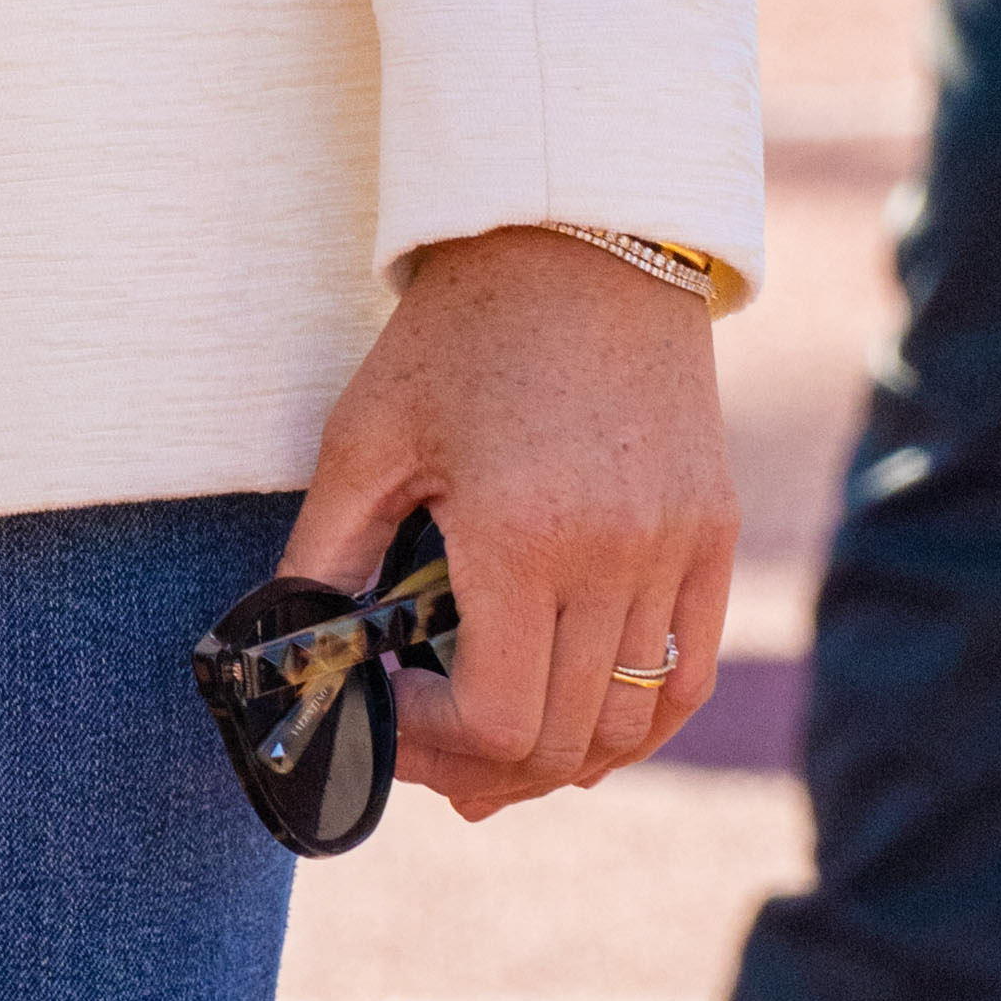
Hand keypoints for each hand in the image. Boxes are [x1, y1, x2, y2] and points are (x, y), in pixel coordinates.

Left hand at [287, 228, 734, 815]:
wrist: (580, 233)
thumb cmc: (460, 330)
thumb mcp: (366, 434)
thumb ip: (325, 555)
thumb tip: (287, 650)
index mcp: (522, 533)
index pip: (495, 721)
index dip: (429, 747)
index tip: (382, 716)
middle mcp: (615, 555)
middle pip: (564, 741)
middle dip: (484, 767)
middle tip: (425, 754)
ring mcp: (678, 549)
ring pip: (634, 725)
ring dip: (562, 758)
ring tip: (495, 753)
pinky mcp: (713, 535)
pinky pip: (688, 675)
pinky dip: (638, 720)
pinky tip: (583, 728)